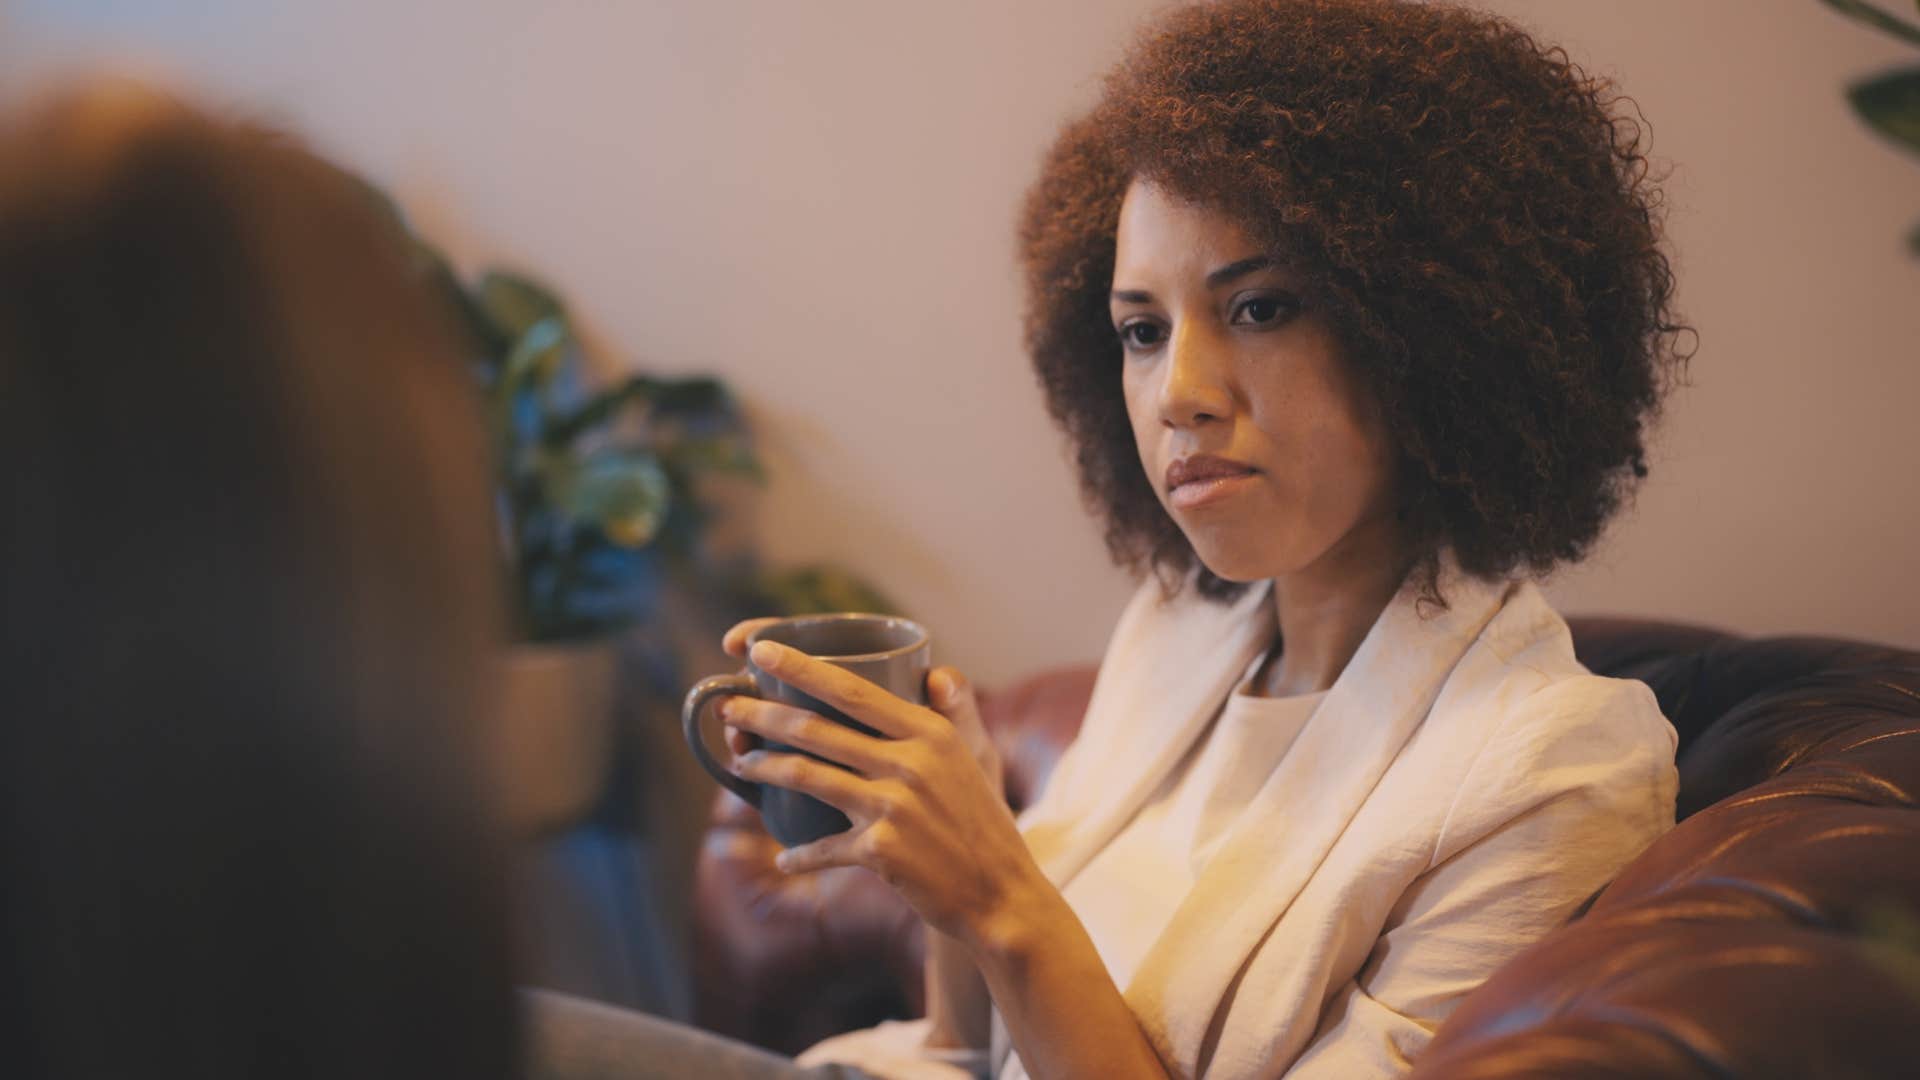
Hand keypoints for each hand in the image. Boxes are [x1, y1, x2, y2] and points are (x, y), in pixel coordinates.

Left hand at [716, 634, 1043, 945]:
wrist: (1002, 894)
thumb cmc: (983, 824)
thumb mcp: (977, 757)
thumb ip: (953, 712)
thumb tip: (935, 673)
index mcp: (928, 732)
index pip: (851, 688)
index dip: (799, 668)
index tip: (758, 651)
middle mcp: (909, 762)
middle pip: (817, 729)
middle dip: (762, 715)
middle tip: (728, 707)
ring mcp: (893, 806)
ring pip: (808, 777)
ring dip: (765, 768)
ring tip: (740, 762)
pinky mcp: (881, 851)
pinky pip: (824, 846)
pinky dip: (801, 854)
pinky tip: (786, 858)